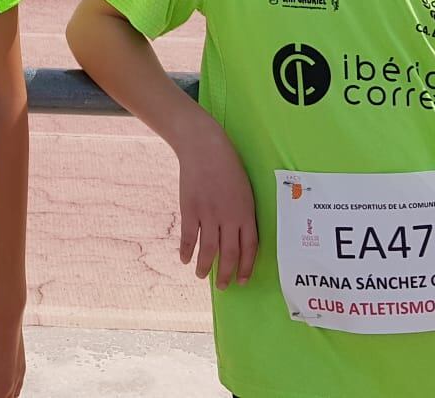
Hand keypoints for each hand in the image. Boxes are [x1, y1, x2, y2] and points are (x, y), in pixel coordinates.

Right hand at [172, 116, 257, 287]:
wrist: (204, 147)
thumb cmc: (228, 166)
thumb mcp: (244, 189)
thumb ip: (243, 213)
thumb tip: (240, 236)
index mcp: (245, 212)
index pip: (250, 248)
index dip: (246, 267)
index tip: (242, 280)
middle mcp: (229, 216)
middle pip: (229, 253)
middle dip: (226, 273)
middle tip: (222, 287)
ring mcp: (208, 214)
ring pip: (208, 249)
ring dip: (205, 267)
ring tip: (201, 276)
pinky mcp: (190, 209)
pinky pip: (188, 236)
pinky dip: (186, 250)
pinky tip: (184, 259)